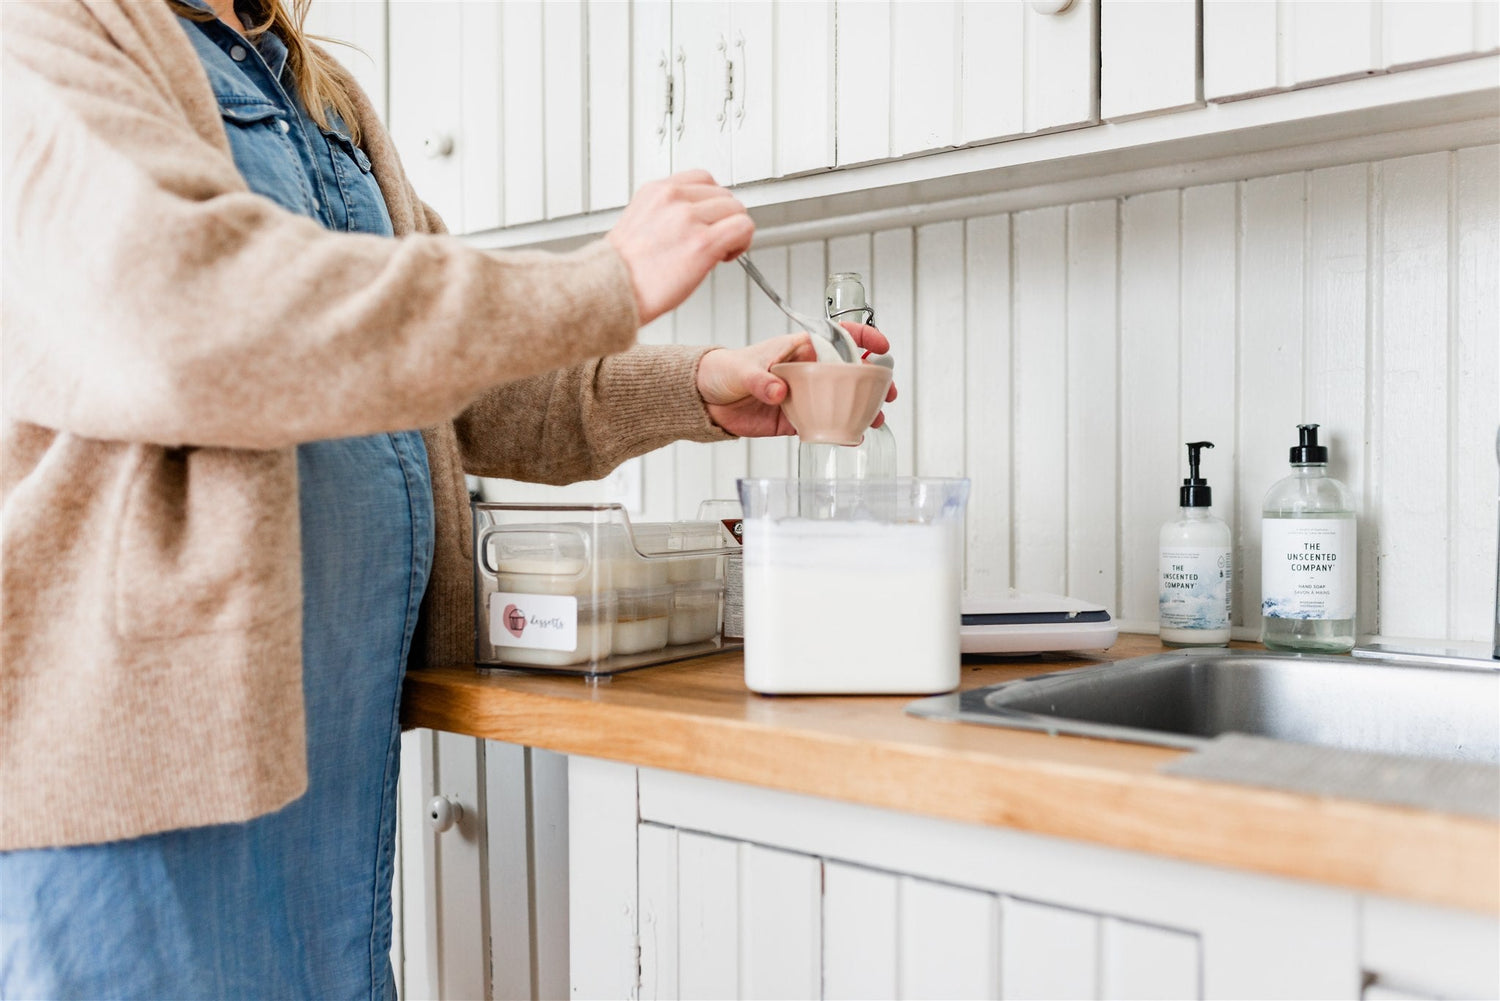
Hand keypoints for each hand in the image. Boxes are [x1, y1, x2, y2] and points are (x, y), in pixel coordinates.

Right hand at [607, 170, 753, 325]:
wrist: (611, 291)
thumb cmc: (623, 271)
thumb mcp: (639, 223)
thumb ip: (667, 213)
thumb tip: (697, 221)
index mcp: (655, 191)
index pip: (703, 179)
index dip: (711, 202)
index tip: (708, 220)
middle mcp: (673, 198)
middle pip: (724, 194)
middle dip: (723, 219)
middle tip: (714, 242)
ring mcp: (688, 218)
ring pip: (736, 210)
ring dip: (734, 231)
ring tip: (719, 251)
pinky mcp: (703, 242)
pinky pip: (743, 228)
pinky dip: (742, 242)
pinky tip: (726, 257)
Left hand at [697, 322, 897, 437]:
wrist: (705, 398)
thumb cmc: (724, 370)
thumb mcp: (742, 370)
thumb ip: (761, 380)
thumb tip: (778, 391)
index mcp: (799, 349)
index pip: (838, 336)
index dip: (864, 339)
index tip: (881, 348)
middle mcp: (807, 371)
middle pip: (849, 371)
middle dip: (873, 380)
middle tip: (887, 392)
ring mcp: (804, 396)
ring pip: (841, 399)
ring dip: (861, 407)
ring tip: (876, 418)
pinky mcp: (796, 419)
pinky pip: (824, 424)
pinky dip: (840, 430)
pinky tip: (852, 437)